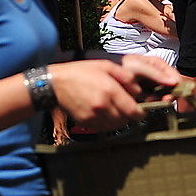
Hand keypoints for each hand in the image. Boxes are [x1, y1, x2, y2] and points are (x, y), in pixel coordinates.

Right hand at [47, 57, 163, 131]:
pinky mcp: (85, 123)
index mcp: (110, 91)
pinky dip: (107, 123)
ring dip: (119, 120)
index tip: (141, 110)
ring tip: (114, 109)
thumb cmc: (81, 72)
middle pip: (126, 120)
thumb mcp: (106, 66)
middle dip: (129, 115)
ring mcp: (93, 116)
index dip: (140, 113)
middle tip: (126, 106)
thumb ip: (126, 78)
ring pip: (116, 126)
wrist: (54, 84)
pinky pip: (103, 128)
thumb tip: (139, 91)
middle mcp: (102, 106)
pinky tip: (103, 112)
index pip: (134, 112)